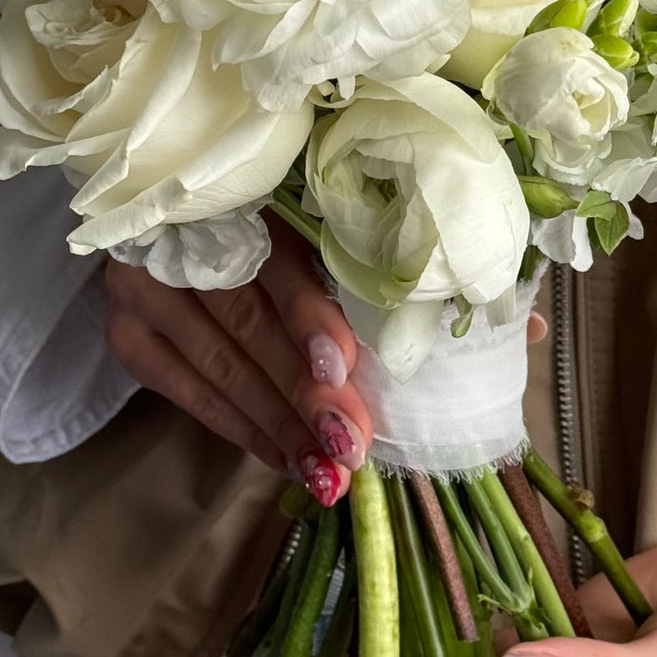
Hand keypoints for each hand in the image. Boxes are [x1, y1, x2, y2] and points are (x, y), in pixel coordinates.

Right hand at [104, 218, 549, 506]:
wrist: (177, 207)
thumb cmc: (293, 212)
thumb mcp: (348, 219)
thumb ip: (424, 265)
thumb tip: (526, 329)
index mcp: (248, 184)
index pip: (274, 250)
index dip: (308, 311)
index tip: (343, 367)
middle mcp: (185, 231)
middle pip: (247, 316)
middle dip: (304, 390)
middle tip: (352, 444)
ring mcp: (145, 282)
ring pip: (218, 362)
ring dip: (278, 423)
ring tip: (329, 471)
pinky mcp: (131, 331)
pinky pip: (188, 392)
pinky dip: (241, 429)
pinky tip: (286, 460)